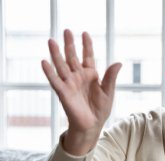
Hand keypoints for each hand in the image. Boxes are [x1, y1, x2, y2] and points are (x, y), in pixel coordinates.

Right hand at [42, 29, 121, 154]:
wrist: (92, 125)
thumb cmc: (100, 109)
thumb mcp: (108, 92)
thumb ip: (111, 77)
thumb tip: (118, 63)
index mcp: (91, 75)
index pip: (88, 56)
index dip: (87, 45)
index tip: (85, 33)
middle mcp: (78, 77)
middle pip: (72, 57)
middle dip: (70, 44)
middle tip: (67, 30)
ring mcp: (70, 83)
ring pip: (61, 65)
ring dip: (56, 54)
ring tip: (51, 41)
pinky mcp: (63, 92)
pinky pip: (55, 80)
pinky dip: (49, 72)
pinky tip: (44, 61)